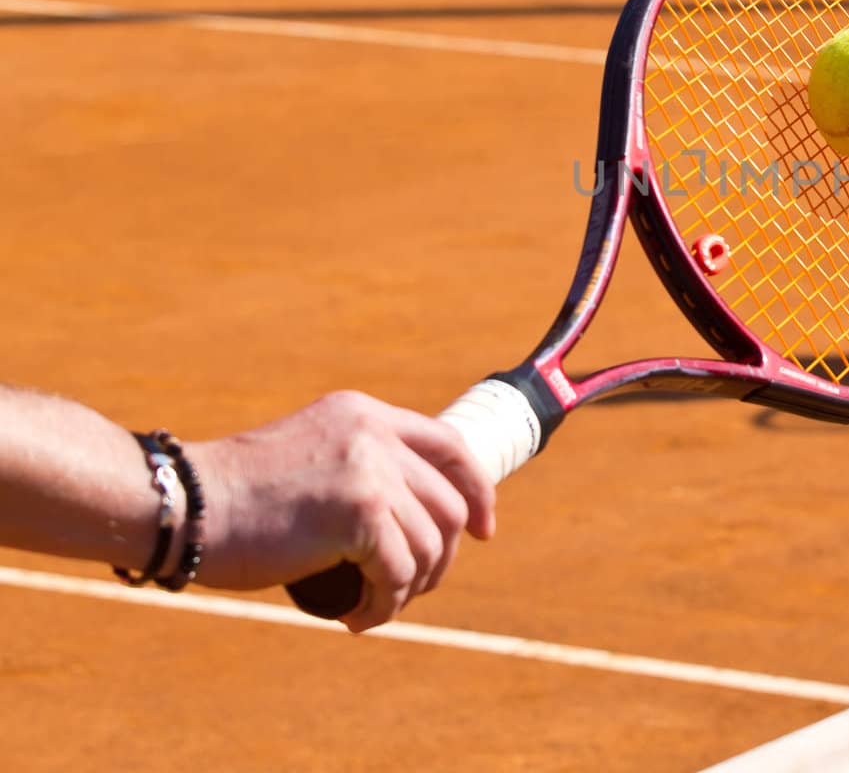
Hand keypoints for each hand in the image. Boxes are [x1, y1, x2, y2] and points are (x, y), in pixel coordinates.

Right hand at [189, 391, 495, 632]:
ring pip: (431, 544)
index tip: (483, 528)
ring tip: (373, 604)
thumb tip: (414, 516)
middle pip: (448, 504)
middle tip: (408, 587)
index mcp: (365, 413)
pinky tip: (356, 617)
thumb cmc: (235, 496)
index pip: (450, 445)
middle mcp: (375, 434)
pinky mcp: (360, 514)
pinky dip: (384, 606)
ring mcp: (371, 471)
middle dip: (441, 556)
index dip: (477, 489)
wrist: (183, 505)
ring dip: (409, 588)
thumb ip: (359, 465)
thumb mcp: (312, 455)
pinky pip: (400, 574)